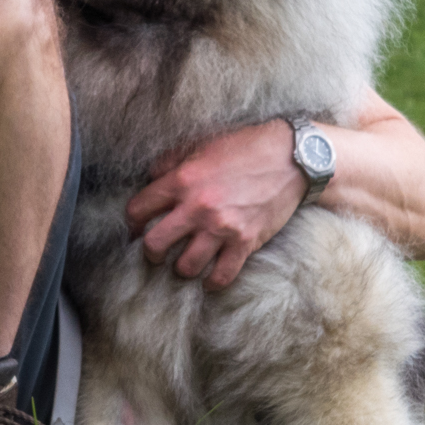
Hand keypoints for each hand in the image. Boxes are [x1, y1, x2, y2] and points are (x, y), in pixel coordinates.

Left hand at [125, 119, 306, 290]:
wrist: (292, 157)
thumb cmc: (245, 146)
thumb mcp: (202, 143)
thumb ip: (171, 161)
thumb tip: (151, 178)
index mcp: (182, 180)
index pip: (138, 210)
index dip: (132, 222)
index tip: (137, 228)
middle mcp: (197, 207)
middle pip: (155, 245)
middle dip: (151, 252)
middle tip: (157, 252)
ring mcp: (221, 228)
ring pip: (185, 266)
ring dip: (182, 268)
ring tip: (186, 263)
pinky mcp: (245, 242)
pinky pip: (221, 275)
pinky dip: (213, 281)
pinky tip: (210, 277)